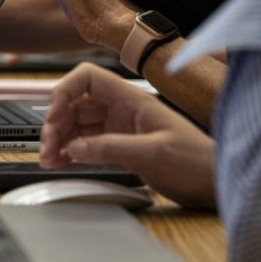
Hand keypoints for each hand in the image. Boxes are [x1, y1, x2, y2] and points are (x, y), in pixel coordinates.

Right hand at [41, 64, 215, 207]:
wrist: (213, 183)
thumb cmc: (196, 162)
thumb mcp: (153, 153)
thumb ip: (111, 148)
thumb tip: (74, 147)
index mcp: (132, 100)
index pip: (87, 78)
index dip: (65, 92)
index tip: (54, 116)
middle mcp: (122, 110)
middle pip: (75, 105)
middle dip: (56, 123)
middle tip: (47, 147)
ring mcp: (119, 129)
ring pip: (76, 126)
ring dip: (59, 140)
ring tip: (48, 158)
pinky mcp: (118, 148)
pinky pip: (85, 145)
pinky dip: (69, 152)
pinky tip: (60, 162)